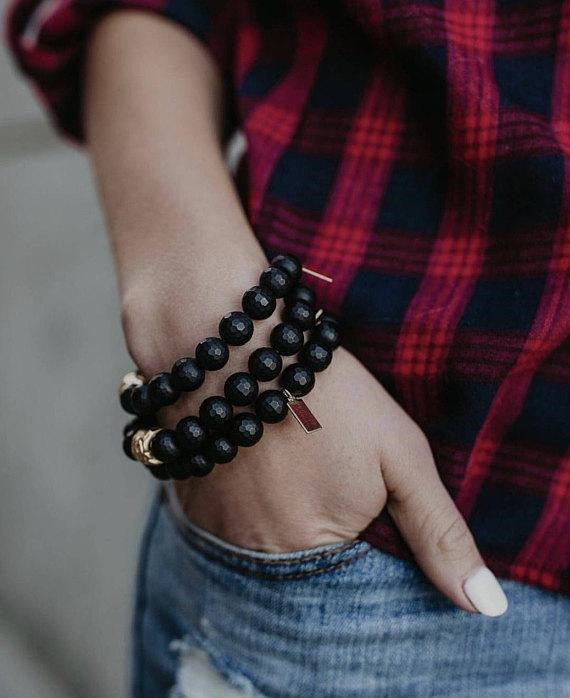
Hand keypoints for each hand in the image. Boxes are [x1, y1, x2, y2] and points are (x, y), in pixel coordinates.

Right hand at [123, 277, 507, 615]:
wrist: (236, 341)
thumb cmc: (327, 394)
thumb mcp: (401, 455)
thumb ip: (438, 532)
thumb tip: (484, 608)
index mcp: (315, 554)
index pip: (353, 587)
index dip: (367, 542)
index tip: (362, 497)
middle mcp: (255, 557)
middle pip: (304, 568)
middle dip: (322, 530)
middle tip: (322, 469)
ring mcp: (214, 531)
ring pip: (264, 544)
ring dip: (282, 516)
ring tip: (291, 462)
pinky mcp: (188, 502)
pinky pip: (227, 522)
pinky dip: (249, 502)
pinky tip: (259, 463)